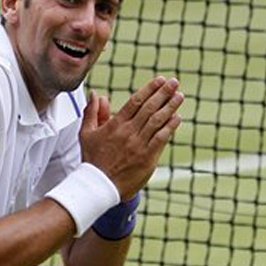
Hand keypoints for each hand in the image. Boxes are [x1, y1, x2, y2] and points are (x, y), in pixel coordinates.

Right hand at [79, 77, 183, 199]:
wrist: (98, 186)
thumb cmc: (92, 160)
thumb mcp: (86, 134)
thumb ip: (92, 112)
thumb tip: (96, 95)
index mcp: (115, 125)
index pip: (135, 101)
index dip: (149, 89)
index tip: (159, 80)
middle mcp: (128, 133)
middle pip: (149, 108)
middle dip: (163, 93)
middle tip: (174, 82)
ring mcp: (138, 145)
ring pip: (157, 121)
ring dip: (170, 107)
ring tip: (179, 96)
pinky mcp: (147, 158)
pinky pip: (161, 138)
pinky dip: (170, 127)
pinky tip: (177, 118)